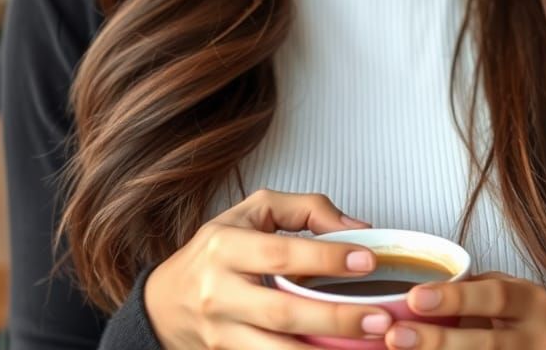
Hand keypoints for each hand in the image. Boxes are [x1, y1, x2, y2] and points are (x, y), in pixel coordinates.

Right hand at [143, 189, 393, 348]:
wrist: (166, 300)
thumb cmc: (218, 249)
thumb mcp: (255, 212)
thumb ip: (306, 209)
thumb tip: (357, 228)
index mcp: (225, 246)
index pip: (281, 254)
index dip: (327, 257)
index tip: (367, 259)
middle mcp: (219, 293)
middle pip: (282, 313)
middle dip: (335, 318)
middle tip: (379, 318)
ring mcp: (220, 334)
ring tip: (367, 346)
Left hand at [385, 271, 545, 349]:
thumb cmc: (527, 313)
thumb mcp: (510, 290)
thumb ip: (473, 289)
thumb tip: (418, 291)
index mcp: (531, 302)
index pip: (493, 296)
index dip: (455, 298)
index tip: (414, 297)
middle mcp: (537, 338)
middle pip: (487, 344)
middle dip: (439, 342)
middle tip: (396, 336)